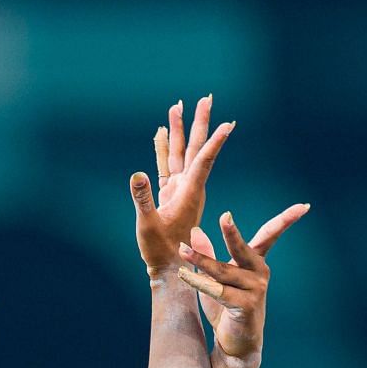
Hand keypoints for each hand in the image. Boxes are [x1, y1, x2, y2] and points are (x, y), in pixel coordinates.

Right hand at [130, 95, 231, 274]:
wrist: (167, 269)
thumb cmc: (161, 251)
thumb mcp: (149, 226)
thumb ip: (143, 200)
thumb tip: (138, 173)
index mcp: (189, 192)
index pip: (203, 160)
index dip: (214, 141)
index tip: (228, 124)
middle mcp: (187, 187)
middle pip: (194, 148)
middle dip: (199, 123)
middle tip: (206, 98)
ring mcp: (178, 189)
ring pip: (179, 153)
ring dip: (178, 131)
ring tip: (178, 106)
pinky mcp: (167, 195)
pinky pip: (165, 165)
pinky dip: (162, 148)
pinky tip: (161, 133)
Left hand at [174, 203, 308, 357]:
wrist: (235, 344)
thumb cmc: (226, 309)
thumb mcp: (215, 279)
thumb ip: (207, 255)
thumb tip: (196, 230)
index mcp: (256, 263)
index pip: (270, 236)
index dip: (286, 220)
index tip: (304, 206)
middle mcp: (260, 273)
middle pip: (243, 248)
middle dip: (232, 233)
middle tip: (225, 216)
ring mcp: (255, 290)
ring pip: (222, 271)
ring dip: (200, 261)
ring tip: (182, 249)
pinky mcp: (246, 305)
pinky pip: (218, 290)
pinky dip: (199, 282)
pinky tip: (184, 274)